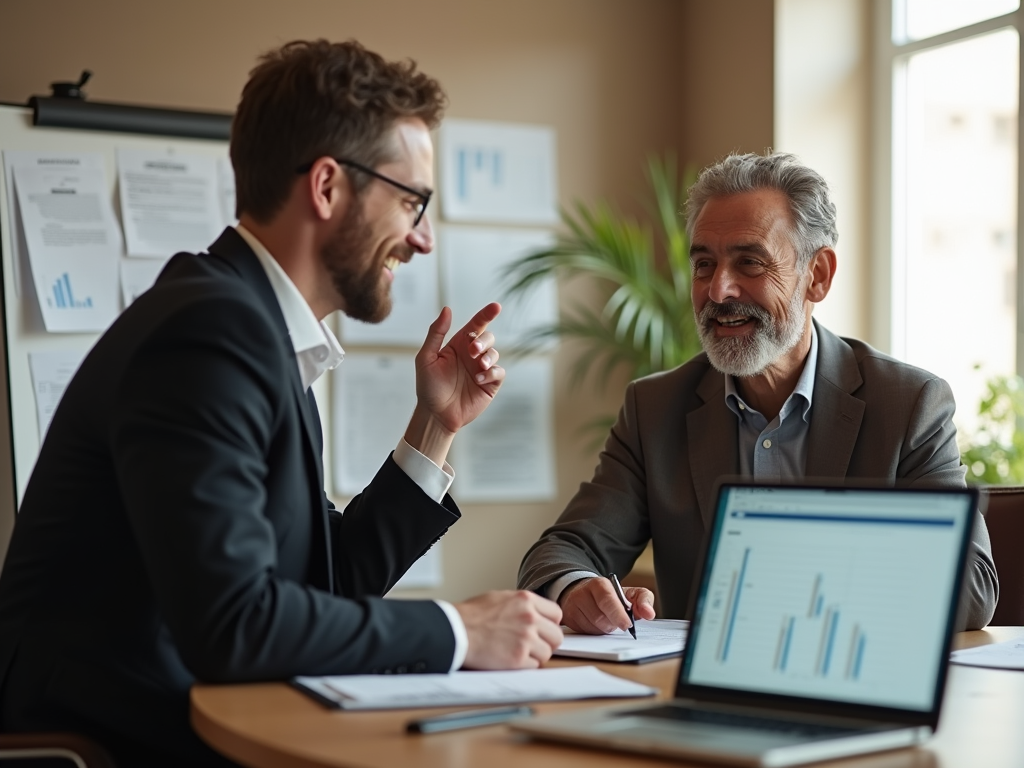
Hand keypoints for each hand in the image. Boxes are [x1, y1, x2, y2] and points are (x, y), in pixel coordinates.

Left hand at [404, 304, 504, 465]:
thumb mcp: (426, 357)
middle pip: (488, 338)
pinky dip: (492, 373)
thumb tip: (447, 309)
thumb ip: (436, 333)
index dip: (486, 314)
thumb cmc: (428, 387)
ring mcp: (482, 369)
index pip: (475, 325)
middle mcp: (472, 355)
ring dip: (489, 357)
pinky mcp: (490, 384)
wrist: (435, 414)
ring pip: (495, 353)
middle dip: (483, 341)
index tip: (496, 306)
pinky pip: (499, 372)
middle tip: (473, 351)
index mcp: (458, 345)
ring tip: (478, 367)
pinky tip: (479, 379)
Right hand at [455, 590, 563, 669]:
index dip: (550, 624)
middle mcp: (530, 618)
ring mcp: (525, 639)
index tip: (544, 630)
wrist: (455, 630)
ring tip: (518, 652)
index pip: (557, 614)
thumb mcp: (500, 598)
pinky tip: (510, 659)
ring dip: (535, 656)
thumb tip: (535, 612)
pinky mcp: (518, 658)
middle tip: (534, 645)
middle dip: (547, 642)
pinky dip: (524, 665)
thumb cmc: (471, 615)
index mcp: (526, 600)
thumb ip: (521, 605)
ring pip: (547, 653)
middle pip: (556, 636)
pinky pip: (534, 666)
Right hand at [558, 577, 655, 634]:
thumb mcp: (629, 593)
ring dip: (604, 629)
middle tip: (618, 622)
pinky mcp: (567, 617)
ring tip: (606, 620)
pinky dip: (594, 632)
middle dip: (612, 624)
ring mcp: (573, 606)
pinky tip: (596, 624)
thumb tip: (649, 614)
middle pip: (600, 618)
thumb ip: (643, 600)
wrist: (582, 591)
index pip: (607, 600)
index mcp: (600, 584)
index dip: (618, 614)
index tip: (627, 625)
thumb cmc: (610, 595)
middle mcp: (583, 593)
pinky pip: (583, 632)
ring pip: (592, 628)